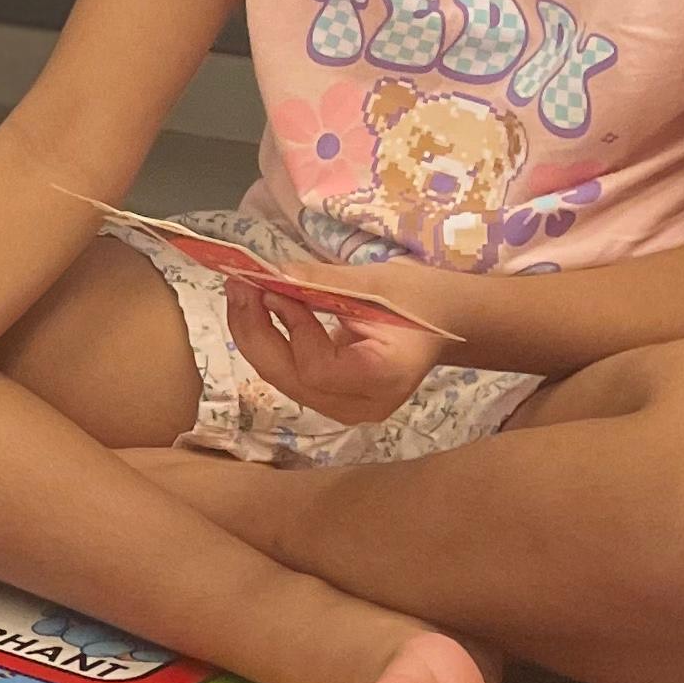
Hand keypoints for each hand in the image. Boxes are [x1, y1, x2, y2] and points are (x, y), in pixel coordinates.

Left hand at [223, 274, 444, 426]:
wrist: (446, 322)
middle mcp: (362, 406)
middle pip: (291, 379)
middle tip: (237, 286)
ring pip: (284, 380)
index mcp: (383, 379)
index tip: (272, 288)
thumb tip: (271, 273)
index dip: (290, 329)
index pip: (318, 369)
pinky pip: (291, 375)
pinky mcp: (333, 400)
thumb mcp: (377, 281)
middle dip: (256, 332)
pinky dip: (271, 343)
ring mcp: (346, 409)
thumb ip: (321, 282)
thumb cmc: (421, 299)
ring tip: (241, 294)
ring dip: (256, 336)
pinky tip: (257, 311)